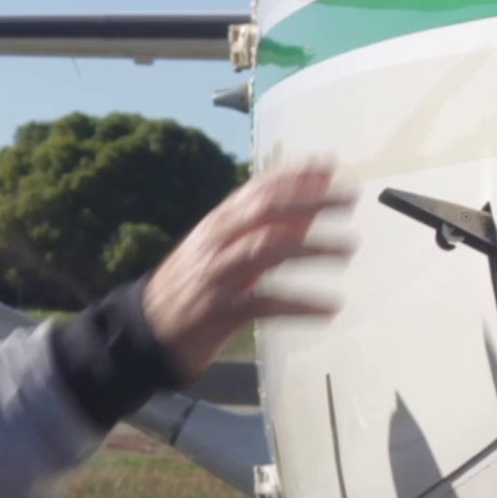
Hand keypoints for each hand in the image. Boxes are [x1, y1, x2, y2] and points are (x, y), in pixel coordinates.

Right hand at [143, 163, 356, 381]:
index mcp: (217, 225)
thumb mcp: (225, 252)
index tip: (330, 166)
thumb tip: (309, 201)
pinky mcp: (219, 312)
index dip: (294, 175)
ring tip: (348, 249)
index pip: (258, 190)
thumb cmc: (193, 288)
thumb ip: (266, 228)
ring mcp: (216, 276)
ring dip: (311, 247)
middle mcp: (216, 243)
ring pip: (266, 250)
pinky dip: (299, 304)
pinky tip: (329, 308)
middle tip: (350, 198)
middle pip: (266, 211)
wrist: (145, 332)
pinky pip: (264, 303)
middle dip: (310, 200)